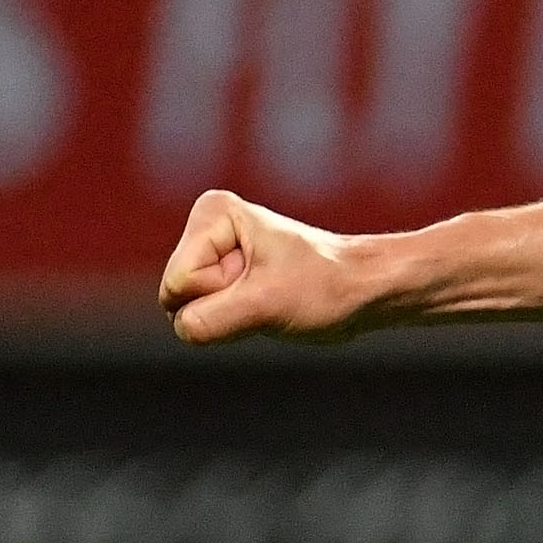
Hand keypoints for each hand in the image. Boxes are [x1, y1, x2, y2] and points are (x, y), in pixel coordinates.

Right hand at [159, 190, 377, 345]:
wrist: (365, 290)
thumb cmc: (327, 287)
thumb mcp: (266, 304)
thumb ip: (212, 318)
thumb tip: (183, 328)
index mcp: (213, 214)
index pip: (181, 281)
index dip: (223, 292)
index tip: (267, 278)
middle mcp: (206, 229)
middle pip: (177, 295)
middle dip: (223, 305)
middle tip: (269, 290)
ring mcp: (212, 255)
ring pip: (188, 310)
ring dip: (230, 315)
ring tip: (270, 295)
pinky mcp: (221, 279)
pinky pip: (204, 316)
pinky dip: (234, 320)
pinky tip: (265, 304)